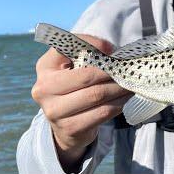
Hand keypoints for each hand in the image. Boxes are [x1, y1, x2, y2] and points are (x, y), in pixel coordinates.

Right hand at [31, 34, 132, 171]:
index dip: (92, 44)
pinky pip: (101, 113)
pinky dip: (118, 103)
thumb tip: (113, 52)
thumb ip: (89, 53)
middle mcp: (44, 88)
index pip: (68, 48)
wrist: (65, 123)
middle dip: (111, 71)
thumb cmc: (74, 86)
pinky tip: (124, 98)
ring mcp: (54, 111)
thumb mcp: (74, 65)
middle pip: (86, 76)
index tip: (111, 48)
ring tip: (129, 83)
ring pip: (96, 95)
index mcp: (45, 66)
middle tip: (127, 69)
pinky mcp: (69, 128)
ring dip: (118, 88)